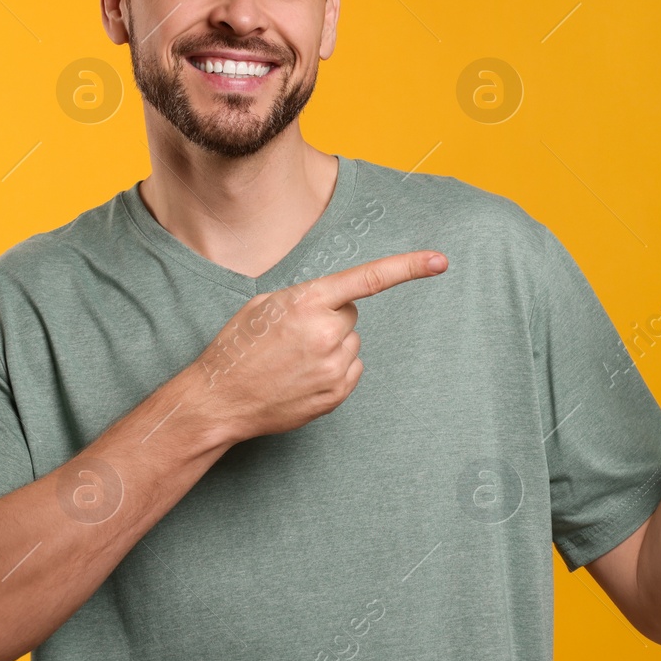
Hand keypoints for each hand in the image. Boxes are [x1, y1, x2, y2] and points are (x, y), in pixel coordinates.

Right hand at [191, 250, 448, 442]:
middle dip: (330, 318)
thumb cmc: (236, 347)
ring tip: (292, 359)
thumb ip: (307, 297)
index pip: (368, 279)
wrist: (220, 400)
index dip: (408, 267)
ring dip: (330, 346)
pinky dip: (332, 369)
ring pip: (351, 343)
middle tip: (293, 335)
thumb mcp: (264, 305)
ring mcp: (334, 367)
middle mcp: (327, 333)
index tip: (440, 261)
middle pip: (351, 314)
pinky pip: (350, 368)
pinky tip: (300, 376)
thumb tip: (335, 304)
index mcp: (308, 302)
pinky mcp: (336, 393)